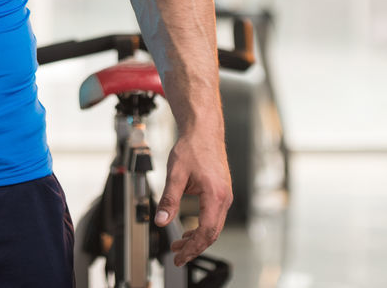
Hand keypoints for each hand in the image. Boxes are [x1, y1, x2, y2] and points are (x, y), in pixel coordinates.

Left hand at [153, 129, 231, 266]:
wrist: (204, 130)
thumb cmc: (192, 147)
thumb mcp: (176, 174)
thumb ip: (169, 199)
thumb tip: (161, 220)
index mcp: (215, 194)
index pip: (206, 231)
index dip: (192, 247)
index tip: (179, 256)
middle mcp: (225, 197)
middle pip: (212, 233)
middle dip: (194, 248)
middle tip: (177, 256)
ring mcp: (225, 195)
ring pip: (214, 227)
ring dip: (197, 239)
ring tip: (179, 245)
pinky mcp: (222, 193)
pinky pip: (214, 217)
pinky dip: (202, 228)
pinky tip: (189, 230)